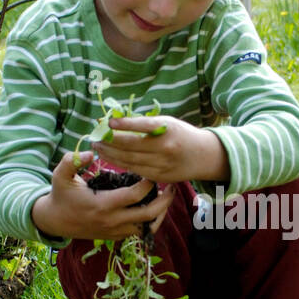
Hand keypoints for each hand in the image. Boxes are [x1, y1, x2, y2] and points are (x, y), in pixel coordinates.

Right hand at [32, 150, 176, 240]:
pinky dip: (151, 221)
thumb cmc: (61, 194)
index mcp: (103, 205)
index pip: (135, 196)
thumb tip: (91, 152)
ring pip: (148, 227)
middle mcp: (112, 221)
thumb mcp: (60, 175)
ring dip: (161, 213)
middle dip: (164, 201)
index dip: (148, 184)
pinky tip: (154, 207)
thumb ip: (72, 161)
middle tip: (172, 187)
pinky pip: (140, 232)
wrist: (55, 221)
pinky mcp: (116, 236)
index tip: (152, 171)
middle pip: (149, 214)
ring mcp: (116, 231)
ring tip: (166, 198)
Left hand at [91, 115, 228, 184]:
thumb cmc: (181, 134)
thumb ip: (146, 124)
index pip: (142, 126)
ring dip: (110, 154)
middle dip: (110, 141)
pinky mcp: (160, 176)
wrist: (203, 156)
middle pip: (131, 146)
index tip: (108, 122)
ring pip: (130, 160)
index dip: (125, 124)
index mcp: (168, 130)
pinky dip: (121, 164)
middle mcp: (165, 148)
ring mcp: (162, 164)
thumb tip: (117, 123)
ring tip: (98, 147)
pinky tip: (110, 158)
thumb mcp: (168, 123)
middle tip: (95, 137)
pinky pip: (136, 170)